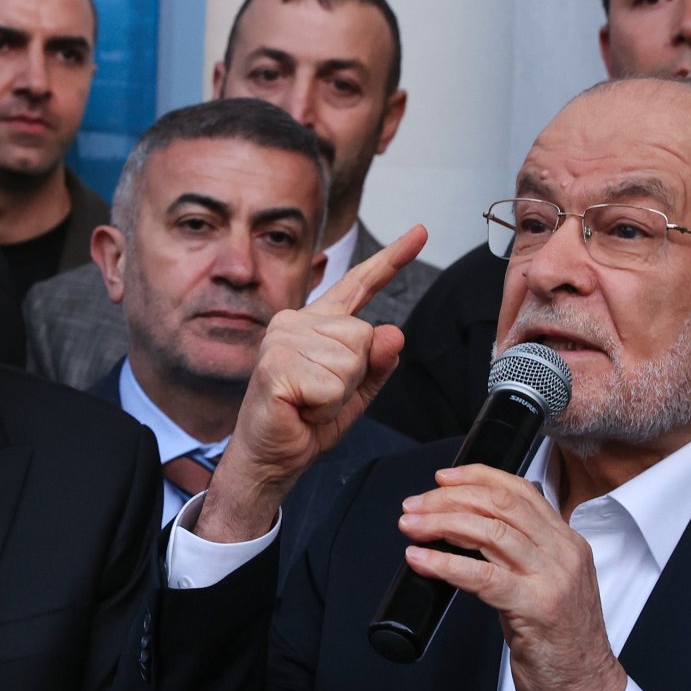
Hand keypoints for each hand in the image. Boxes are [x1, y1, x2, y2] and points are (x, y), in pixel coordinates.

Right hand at [197, 225, 427, 541]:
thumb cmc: (305, 424)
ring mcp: (281, 340)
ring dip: (337, 395)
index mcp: (318, 324)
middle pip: (364, 336)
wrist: (270, 458)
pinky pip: (330, 386)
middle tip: (320, 396)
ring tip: (308, 403)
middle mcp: (295, 322)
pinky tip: (299, 409)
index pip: (360, 285)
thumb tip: (394, 332)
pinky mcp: (275, 365)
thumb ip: (378, 364)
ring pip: (350, 361)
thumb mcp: (356, 394)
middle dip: (354, 378)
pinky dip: (323, 408)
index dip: (392, 259)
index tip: (420, 232)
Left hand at [399, 465, 625, 690]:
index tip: (442, 479)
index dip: (476, 477)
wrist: (586, 690)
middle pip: (499, 505)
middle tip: (414, 505)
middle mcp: (563, 553)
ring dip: (440, 524)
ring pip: (489, 532)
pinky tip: (420, 560)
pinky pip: (482, 576)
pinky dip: (444, 563)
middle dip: (449, 499)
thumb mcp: (545, 584)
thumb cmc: (560, 642)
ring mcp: (552, 579)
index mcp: (567, 542)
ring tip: (410, 527)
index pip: (520, 491)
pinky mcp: (535, 608)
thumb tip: (465, 530)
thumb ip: (518, 555)